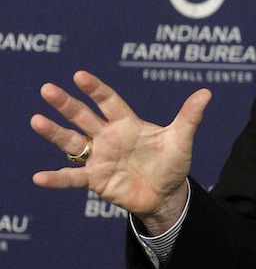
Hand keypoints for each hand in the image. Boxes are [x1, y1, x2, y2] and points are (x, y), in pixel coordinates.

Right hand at [30, 71, 211, 232]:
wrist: (167, 193)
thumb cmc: (172, 162)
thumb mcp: (182, 138)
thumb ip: (190, 116)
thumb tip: (207, 92)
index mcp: (127, 123)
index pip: (109, 101)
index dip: (95, 89)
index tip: (79, 75)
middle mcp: (108, 137)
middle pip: (83, 117)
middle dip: (66, 104)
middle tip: (47, 89)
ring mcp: (99, 158)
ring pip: (72, 143)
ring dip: (54, 133)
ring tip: (36, 120)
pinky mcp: (96, 180)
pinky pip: (72, 178)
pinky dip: (56, 178)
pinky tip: (38, 177)